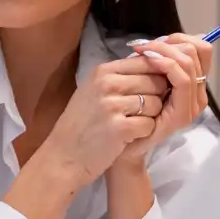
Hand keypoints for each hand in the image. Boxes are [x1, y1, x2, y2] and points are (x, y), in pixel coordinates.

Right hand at [35, 58, 168, 189]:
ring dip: (150, 117)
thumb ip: (120, 77)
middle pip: (155, 82)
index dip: (155, 77)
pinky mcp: (120, 128)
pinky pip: (150, 124)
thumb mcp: (94, 90)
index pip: (146, 62)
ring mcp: (112, 105)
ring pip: (156, 103)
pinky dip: (144, 133)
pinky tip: (128, 137)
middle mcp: (107, 83)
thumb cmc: (82, 123)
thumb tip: (155, 65)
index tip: (148, 91)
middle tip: (138, 112)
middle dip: (155, 98)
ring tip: (131, 124)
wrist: (63, 156)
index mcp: (102, 71)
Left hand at [119, 33, 211, 166]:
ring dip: (164, 52)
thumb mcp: (144, 79)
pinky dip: (166, 65)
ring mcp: (192, 104)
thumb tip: (164, 37)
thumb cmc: (129, 112)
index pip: (200, 48)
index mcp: (192, 82)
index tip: (152, 42)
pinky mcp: (183, 114)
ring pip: (189, 63)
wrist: (121, 145)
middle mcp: (198, 93)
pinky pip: (182, 80)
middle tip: (143, 47)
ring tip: (142, 52)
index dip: (178, 38)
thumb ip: (156, 61)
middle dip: (169, 43)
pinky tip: (148, 62)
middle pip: (197, 51)